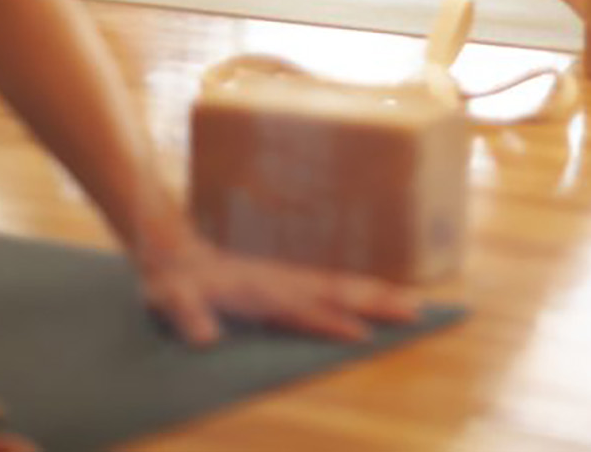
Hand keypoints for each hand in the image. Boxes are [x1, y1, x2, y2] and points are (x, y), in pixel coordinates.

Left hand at [138, 234, 420, 345]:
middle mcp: (283, 282)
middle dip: (378, 302)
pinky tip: (383, 300)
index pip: (303, 310)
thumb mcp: (172, 300)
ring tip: (417, 305)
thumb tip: (204, 339)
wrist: (174, 250)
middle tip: (418, 312)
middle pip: (339, 291)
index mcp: (260, 291)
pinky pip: (335, 286)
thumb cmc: (173, 284)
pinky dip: (364, 292)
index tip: (365, 336)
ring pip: (344, 286)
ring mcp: (291, 279)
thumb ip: (188, 317)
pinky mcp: (292, 281)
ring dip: (380, 295)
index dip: (331, 324)